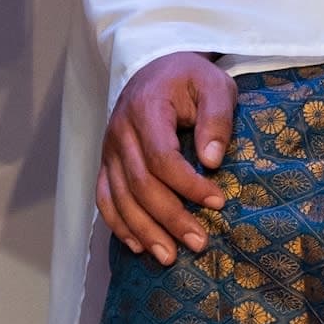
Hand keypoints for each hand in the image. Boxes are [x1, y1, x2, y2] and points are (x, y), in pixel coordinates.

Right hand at [97, 51, 235, 265]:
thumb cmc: (190, 79)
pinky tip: (138, 245)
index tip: (218, 202)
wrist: (157, 67)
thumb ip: (216, 118)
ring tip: (170, 257)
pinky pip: (104, 198)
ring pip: (119, 198)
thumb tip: (211, 161)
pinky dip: (118, 224)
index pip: (162, 157)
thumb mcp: (214, 85)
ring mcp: (109, 149)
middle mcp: (120, 131)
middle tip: (199, 242)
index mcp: (146, 109)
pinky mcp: (106, 161)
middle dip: (170, 218)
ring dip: (144, 230)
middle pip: (140, 184)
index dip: (188, 185)